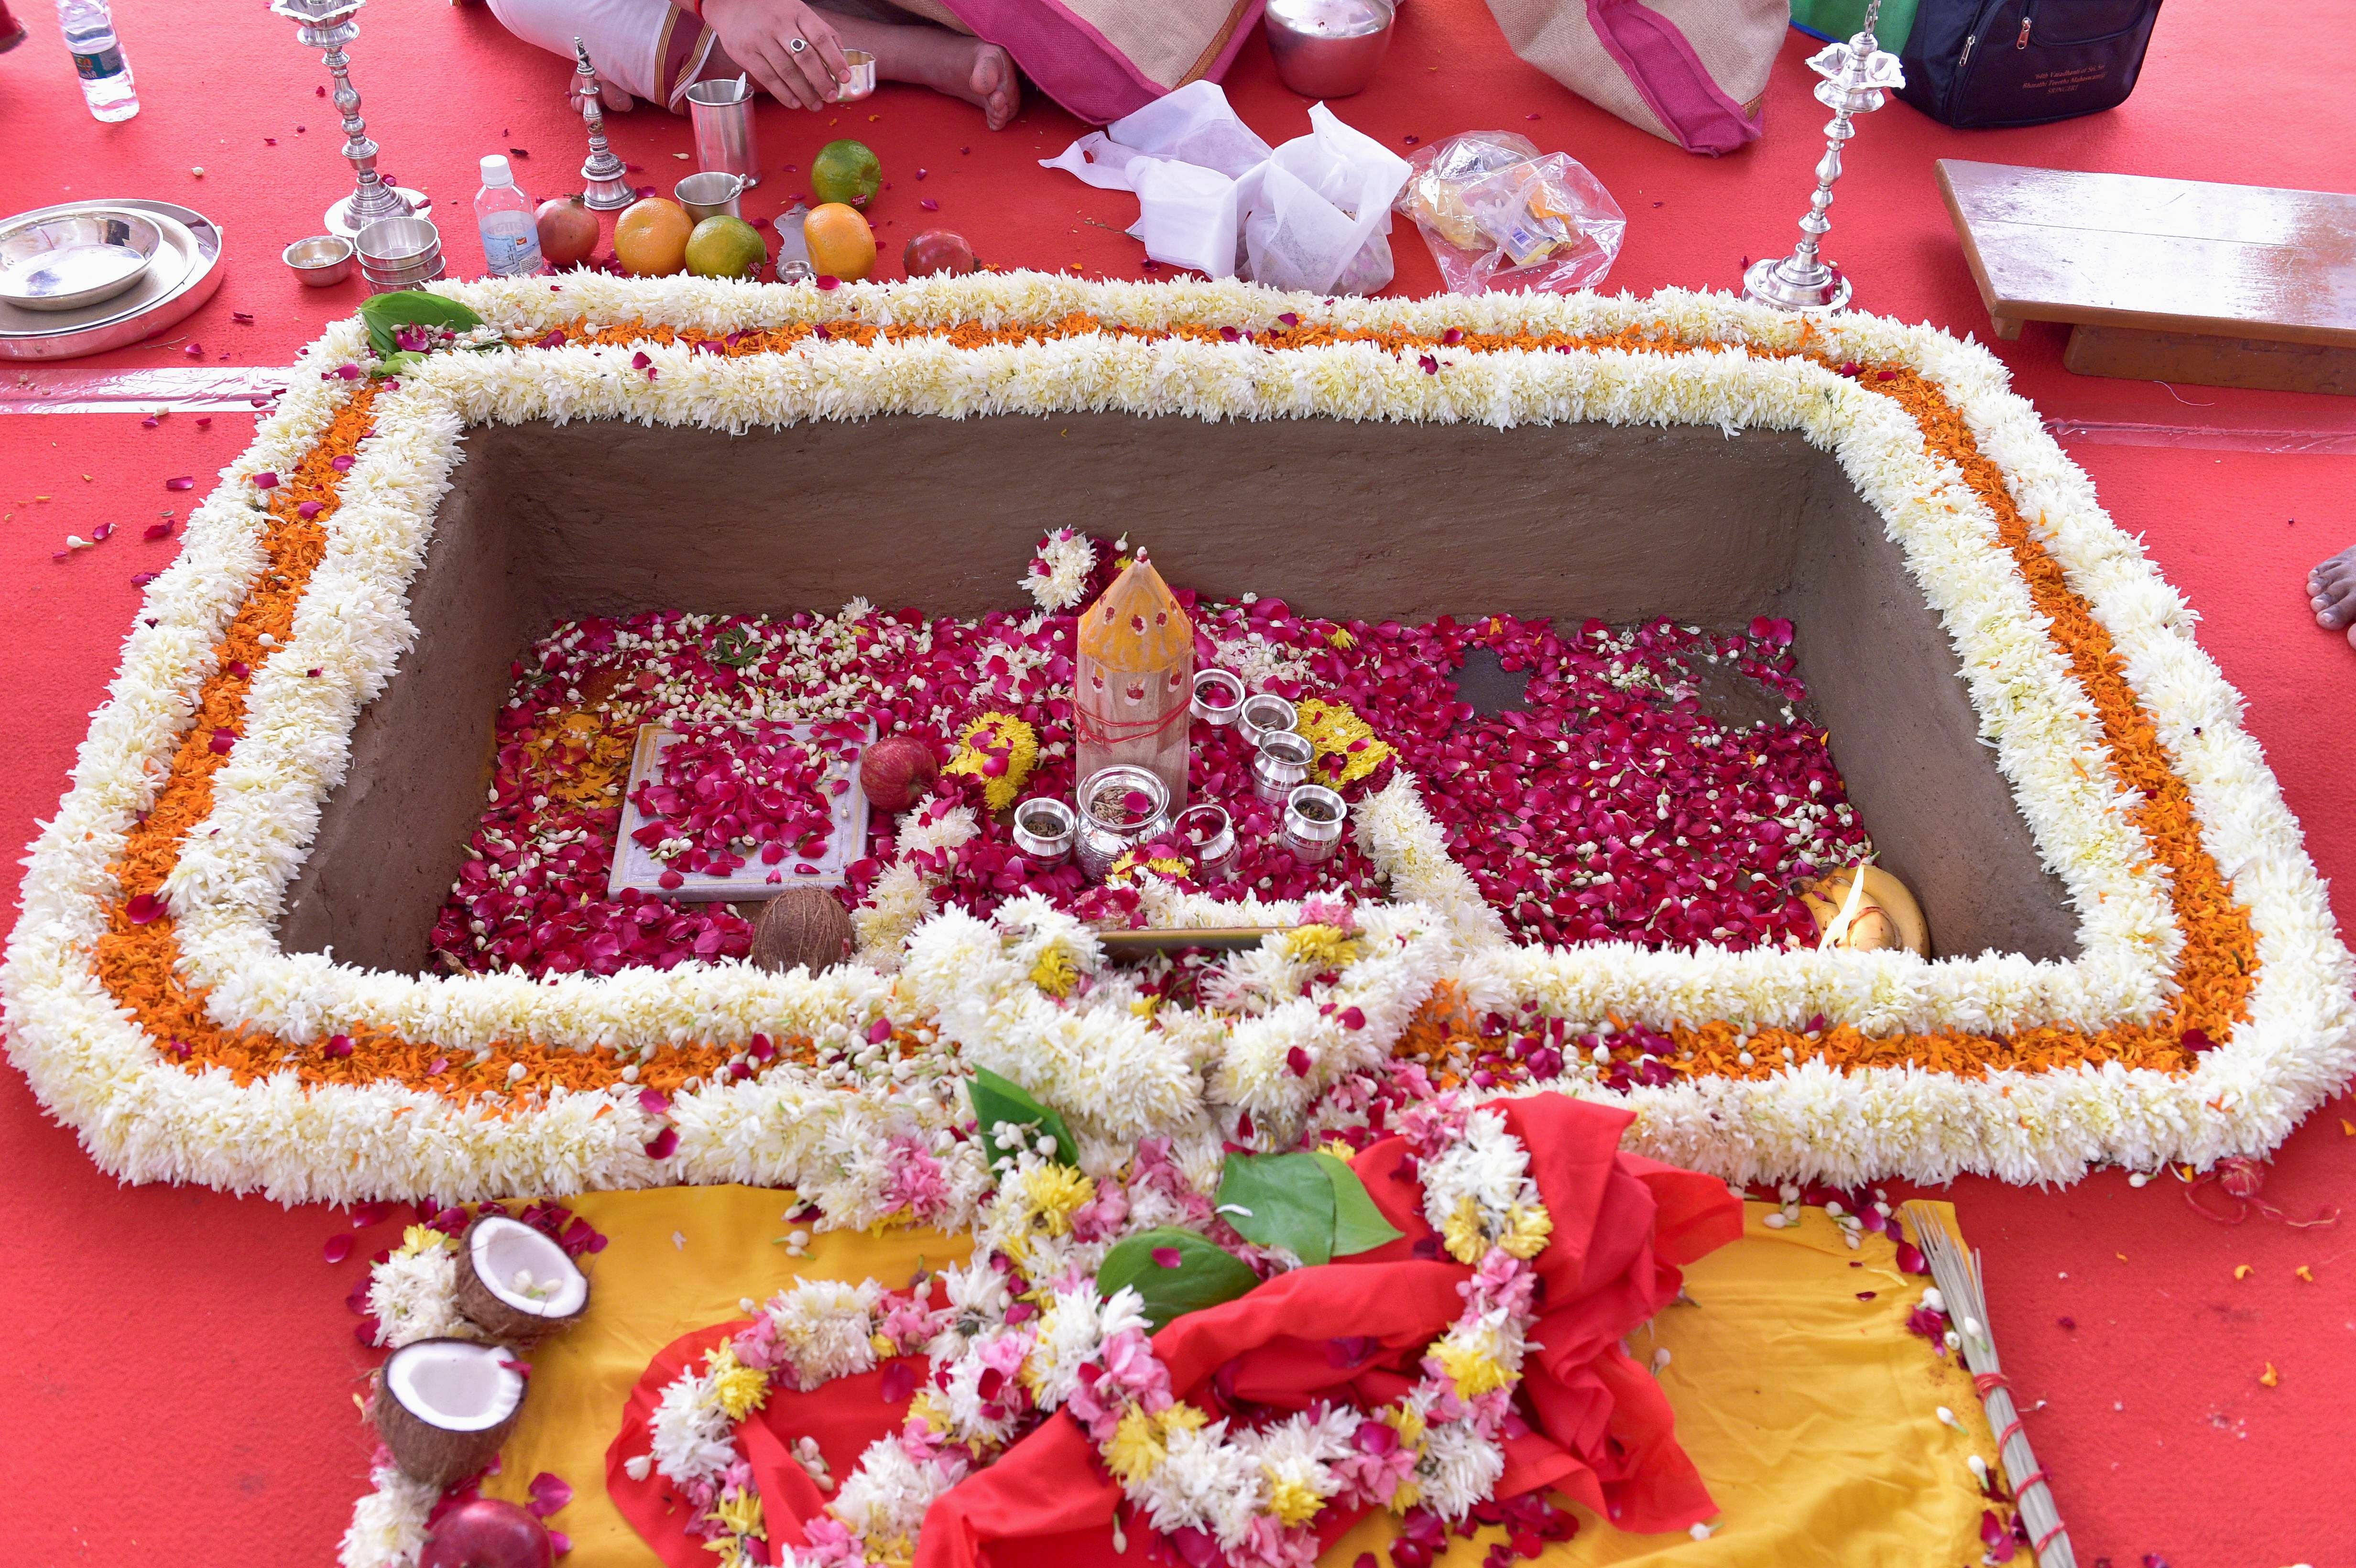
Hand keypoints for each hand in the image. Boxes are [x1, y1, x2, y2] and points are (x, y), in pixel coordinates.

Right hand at [701, 0, 851, 111]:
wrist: (731, 3)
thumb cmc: (771, 11)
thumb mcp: (797, 12)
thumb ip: (819, 31)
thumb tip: (840, 56)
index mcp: (797, 13)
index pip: (820, 38)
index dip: (835, 60)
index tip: (845, 77)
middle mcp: (779, 25)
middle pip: (805, 57)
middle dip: (821, 81)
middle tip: (831, 96)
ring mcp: (761, 39)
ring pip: (787, 71)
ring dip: (804, 92)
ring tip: (815, 105)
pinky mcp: (746, 53)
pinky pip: (768, 77)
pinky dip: (783, 93)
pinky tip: (794, 103)